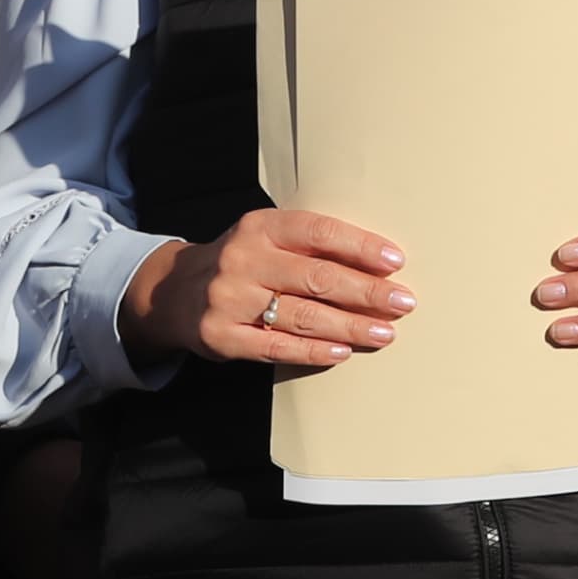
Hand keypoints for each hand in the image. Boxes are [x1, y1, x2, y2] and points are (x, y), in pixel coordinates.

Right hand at [119, 209, 412, 368]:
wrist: (174, 292)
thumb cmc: (243, 263)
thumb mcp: (266, 238)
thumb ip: (309, 245)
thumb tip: (379, 264)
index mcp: (260, 226)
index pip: (318, 232)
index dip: (360, 246)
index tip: (395, 262)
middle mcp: (243, 259)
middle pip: (317, 277)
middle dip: (367, 292)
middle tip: (403, 303)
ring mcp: (229, 299)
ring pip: (302, 315)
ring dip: (350, 326)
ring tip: (384, 333)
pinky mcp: (221, 336)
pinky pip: (276, 346)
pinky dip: (314, 350)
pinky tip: (343, 352)